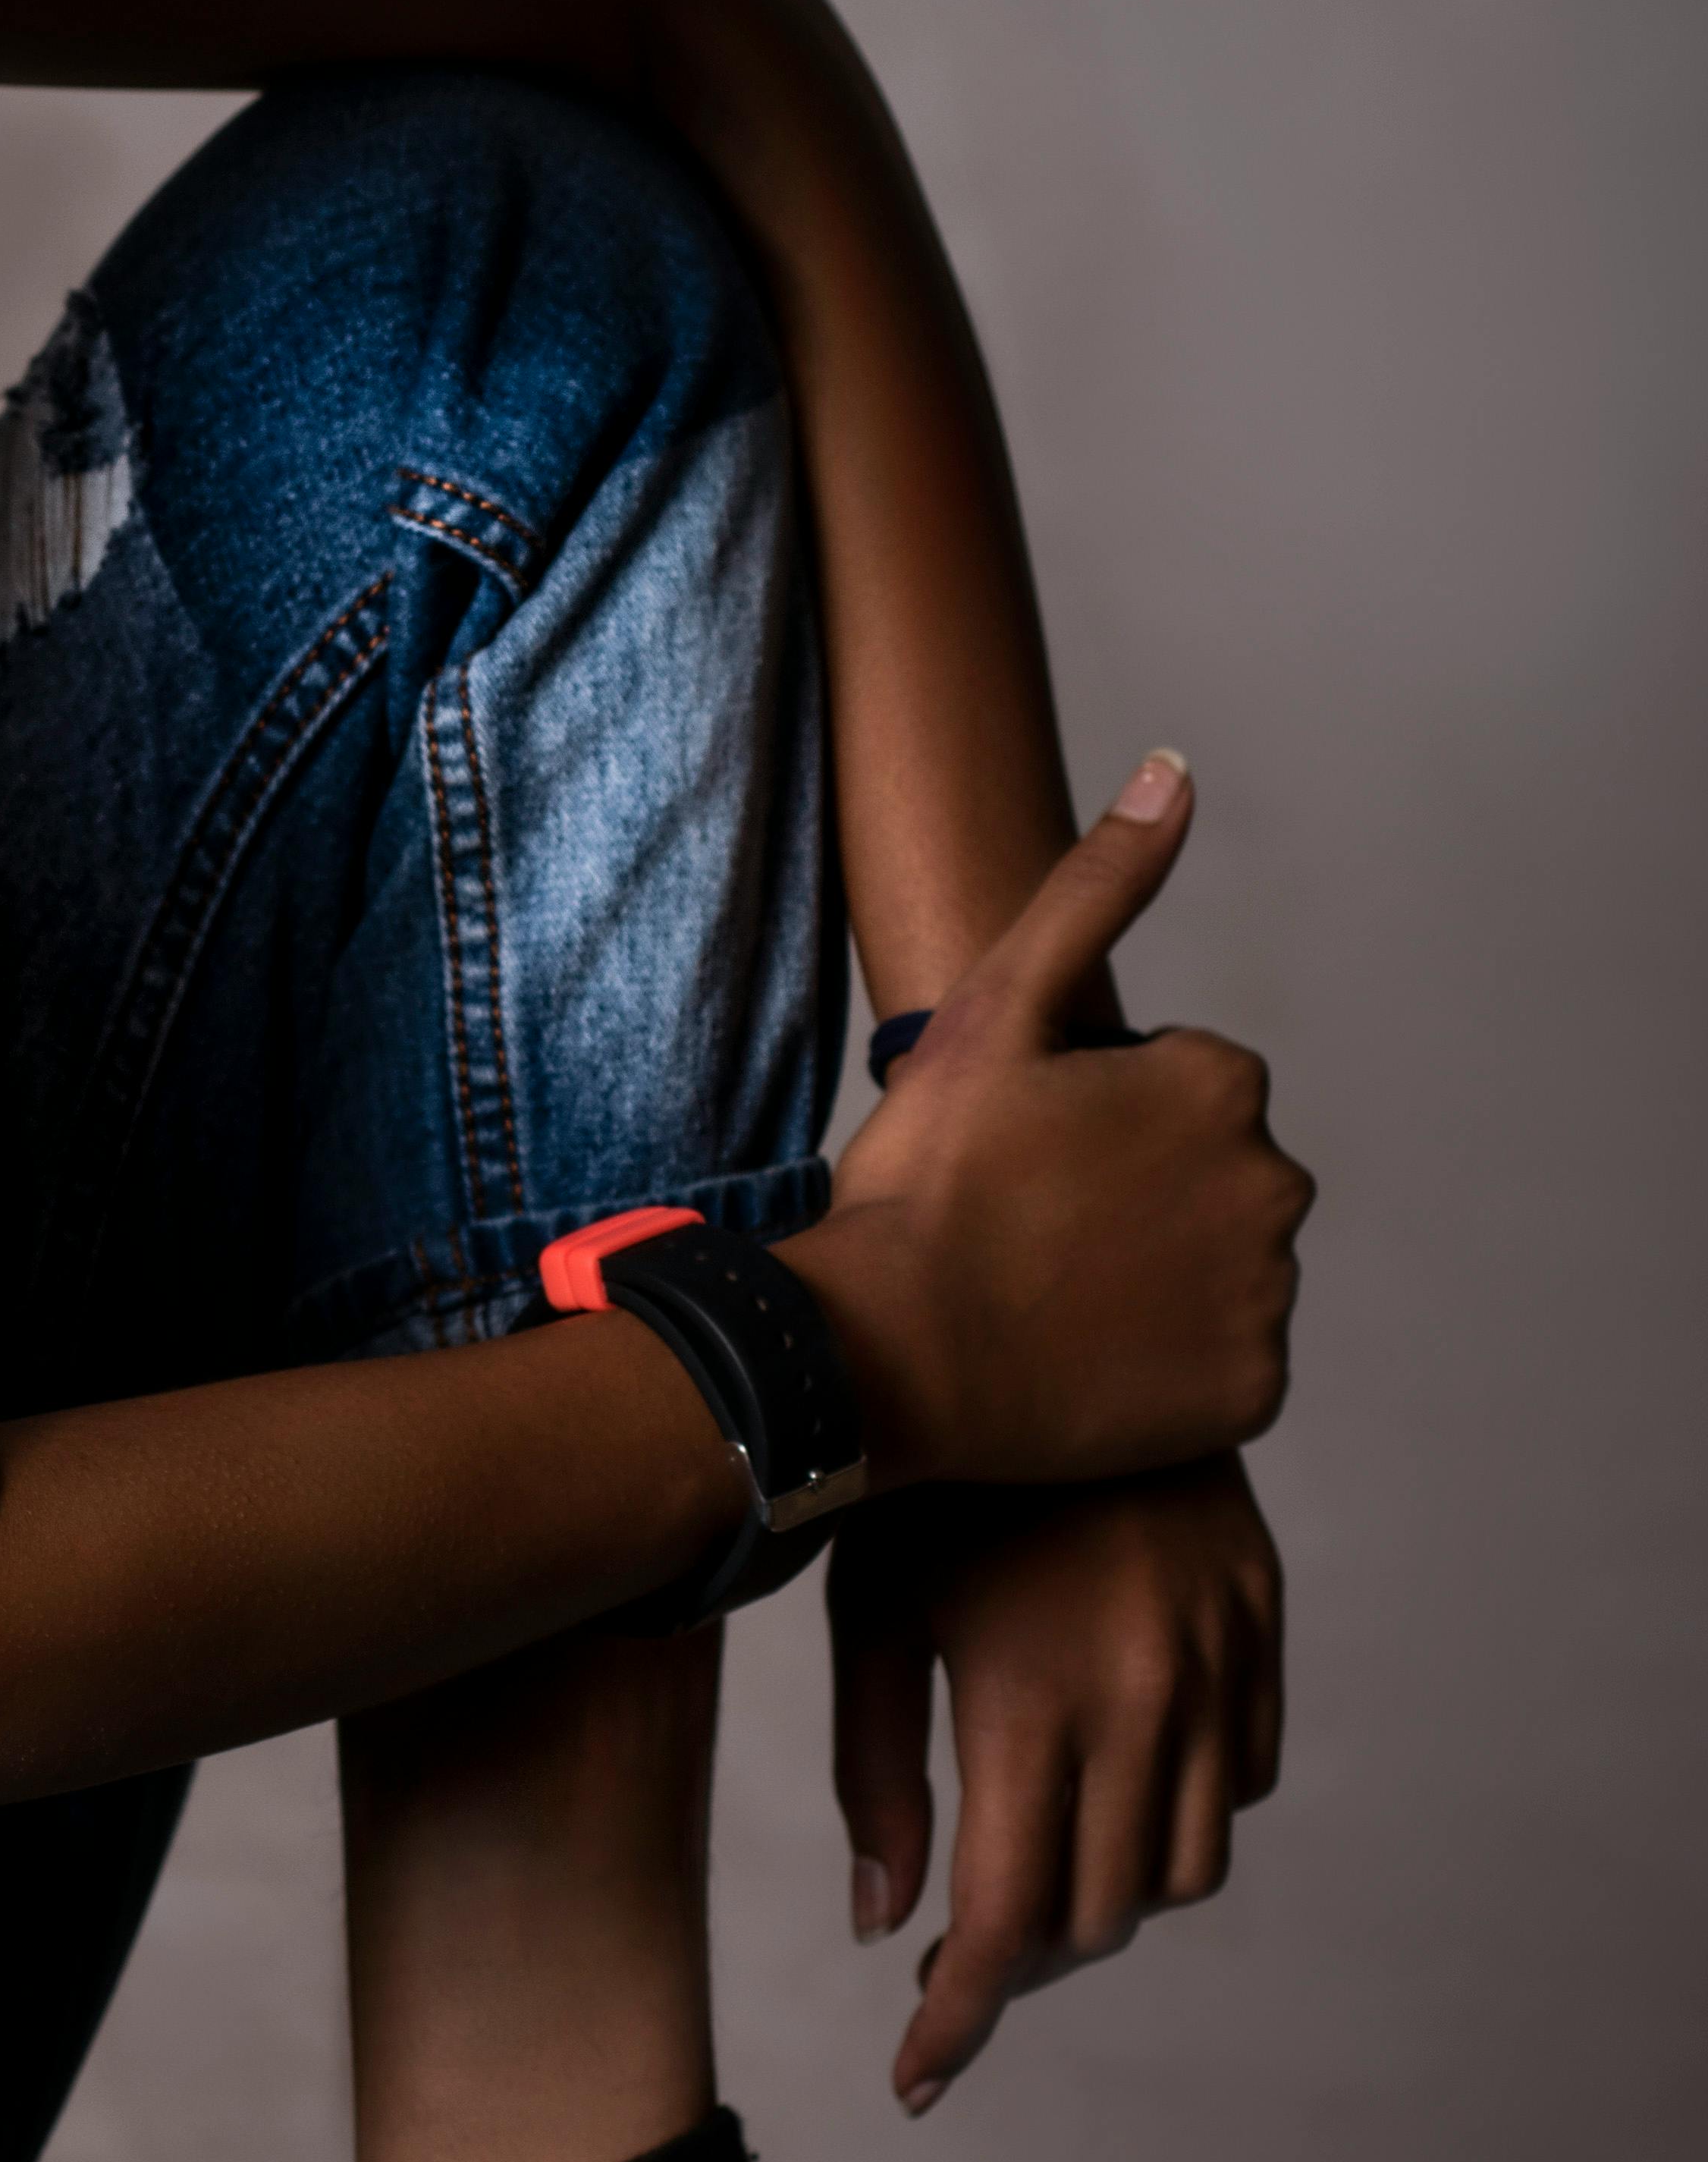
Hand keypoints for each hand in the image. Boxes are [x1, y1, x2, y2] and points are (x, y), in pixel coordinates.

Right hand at [785, 758, 1311, 1489]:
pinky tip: (1085, 1358)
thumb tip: (1177, 770)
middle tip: (1033, 1225)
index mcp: (1224, 1086)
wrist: (886, 1359)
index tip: (1028, 1154)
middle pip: (1217, 1174)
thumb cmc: (929, 1182)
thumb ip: (1095, 886)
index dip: (1101, 1114)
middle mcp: (1274, 1187)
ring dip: (1158, 1272)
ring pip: (1222, 1265)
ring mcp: (1266, 1298)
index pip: (1190, 1087)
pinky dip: (1171, 1362)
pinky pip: (1225, 1362)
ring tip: (1051, 1294)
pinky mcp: (1251, 1391)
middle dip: (1146, 1190)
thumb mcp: (993, 1008)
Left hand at [829, 1456, 1284, 2110]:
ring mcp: (1221, 1663)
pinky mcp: (1263, 1628)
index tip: (918, 2075)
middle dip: (1030, 1961)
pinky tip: (1114, 1781)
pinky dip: (1183, 1814)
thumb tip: (887, 1927)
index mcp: (1031, 1698)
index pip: (1008, 1921)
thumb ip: (876, 1777)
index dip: (959, 2019)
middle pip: (1105, 1916)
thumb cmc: (930, 1476)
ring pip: (1188, 1866)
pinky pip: (1246, 1782)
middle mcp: (1147, 1696)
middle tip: (963, 1953)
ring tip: (1037, 1865)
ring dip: (1112, 1899)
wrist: (1055, 1329)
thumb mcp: (870, 1615)